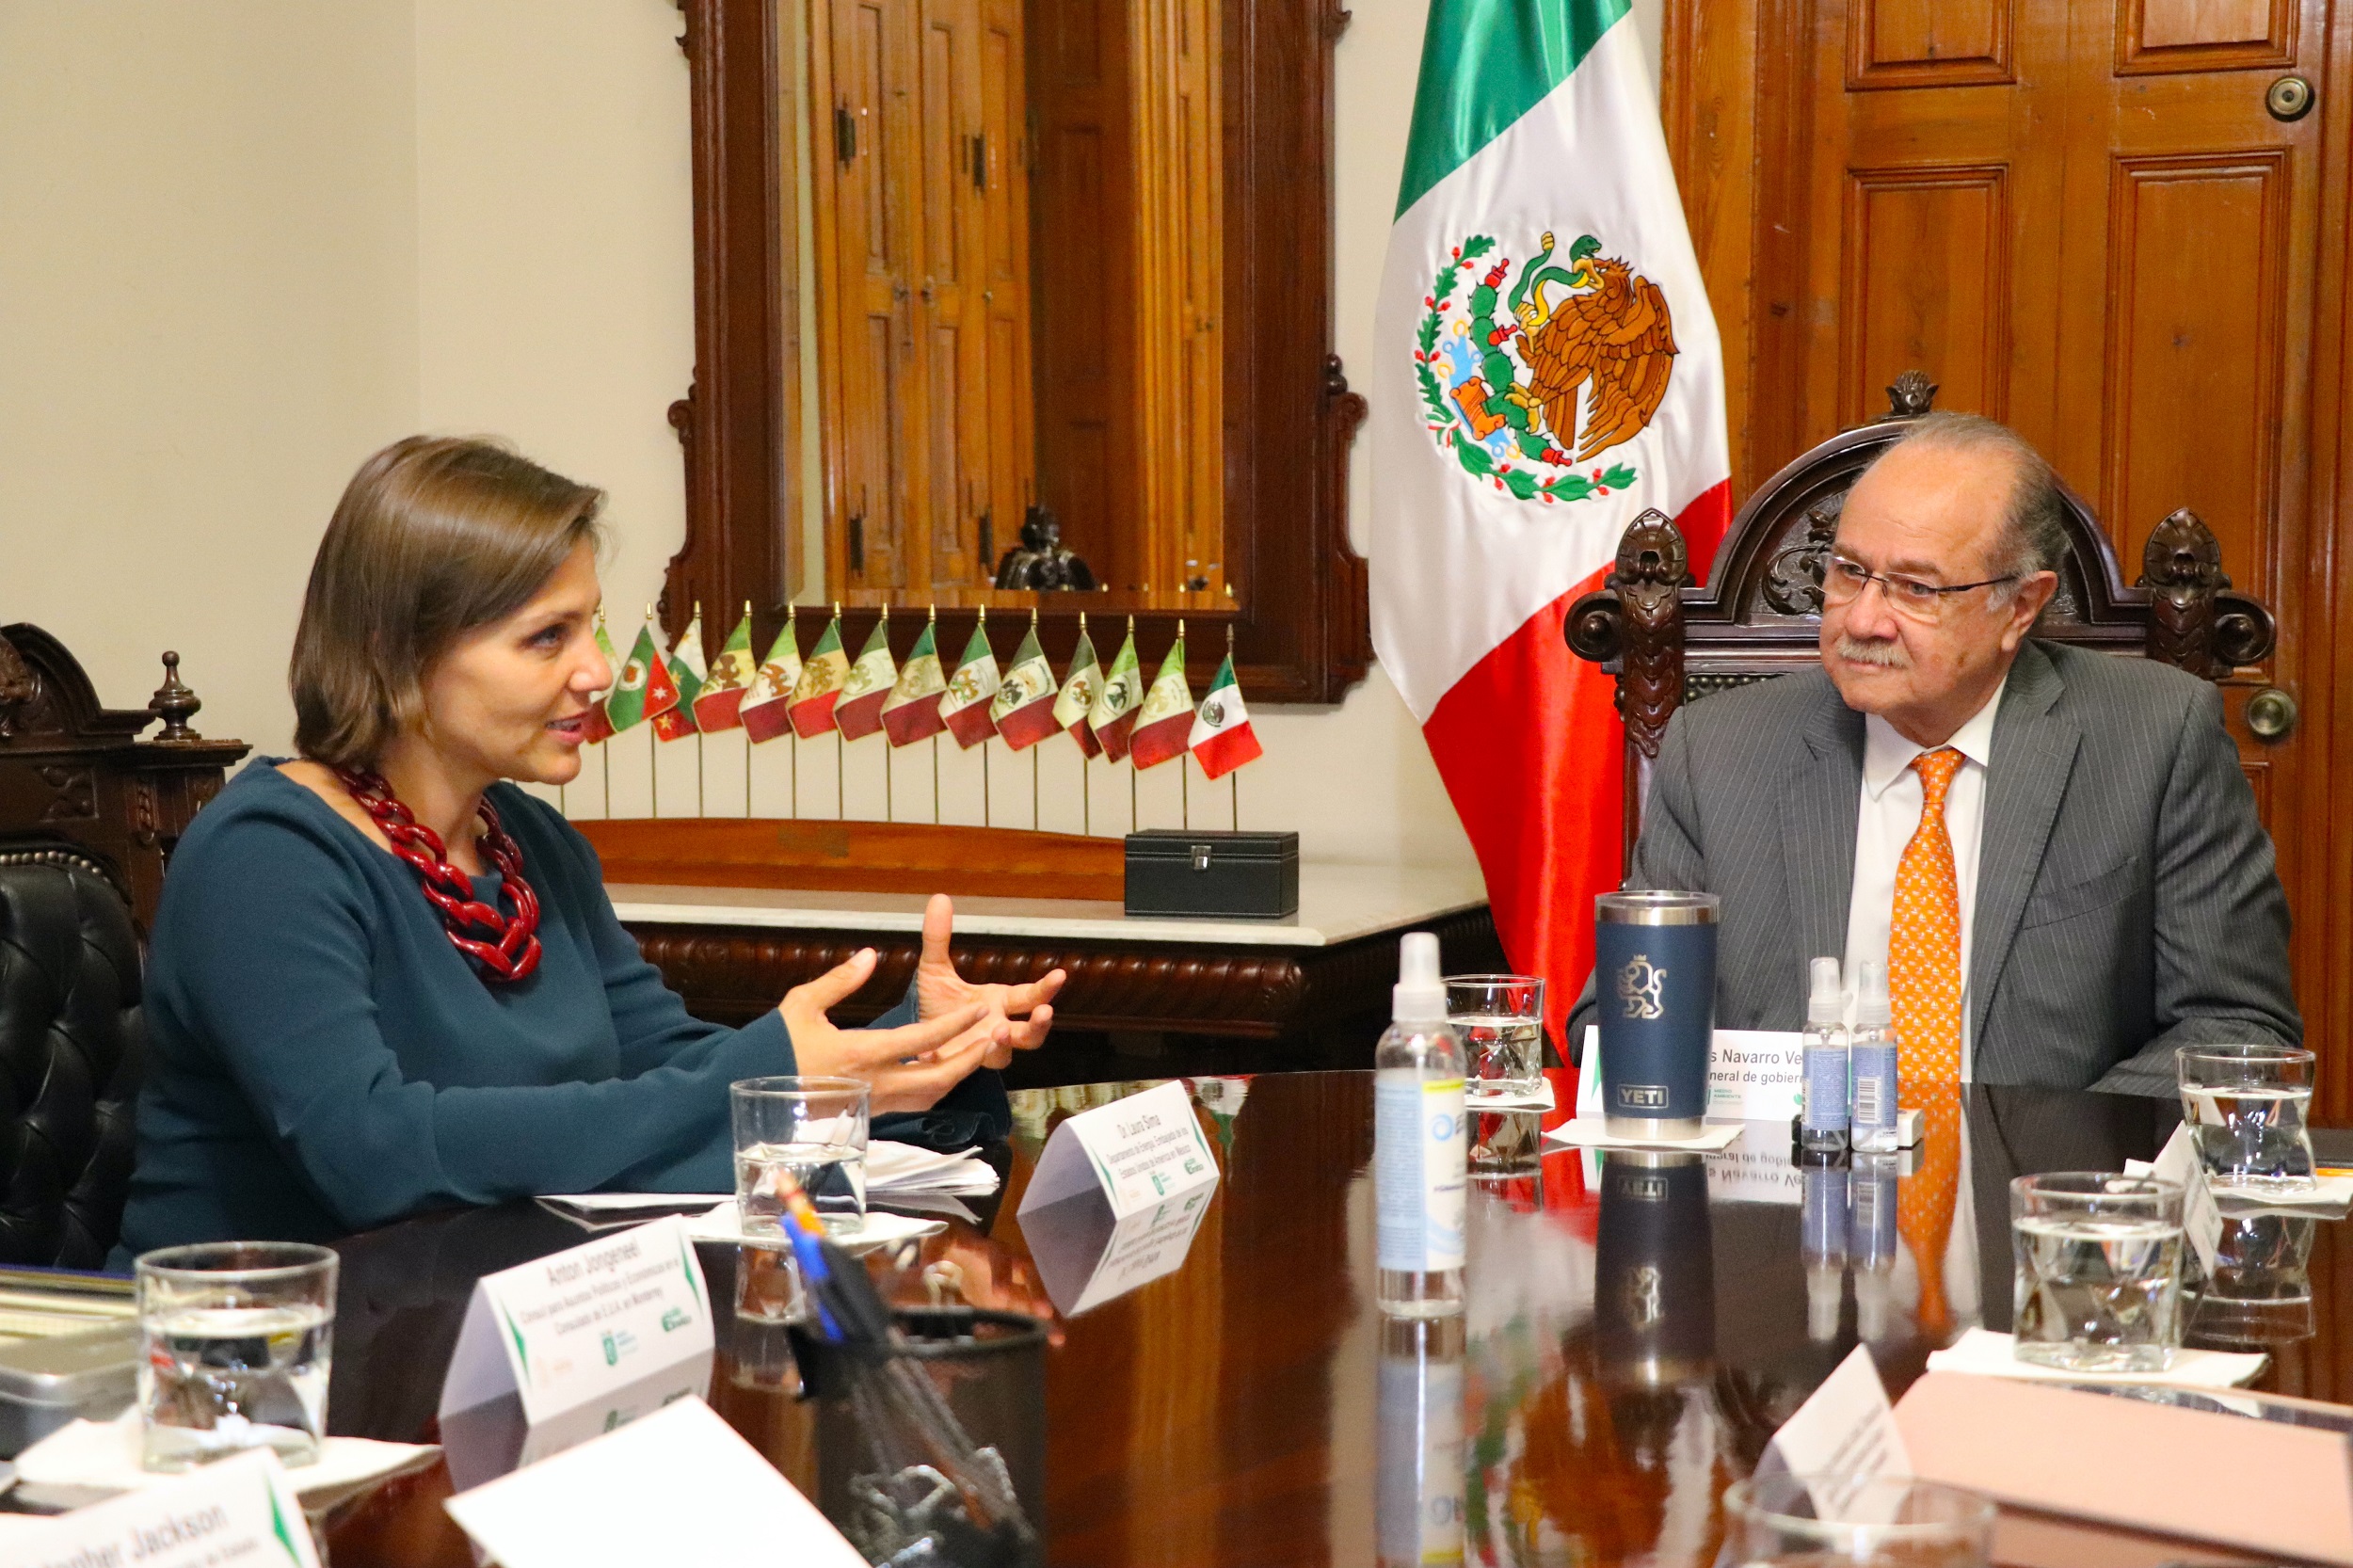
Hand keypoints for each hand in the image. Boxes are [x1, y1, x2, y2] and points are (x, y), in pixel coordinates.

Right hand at [779, 948, 1005, 1112]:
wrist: (749, 1092)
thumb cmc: (774, 1046)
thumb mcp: (801, 1004)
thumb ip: (840, 980)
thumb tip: (871, 955)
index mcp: (860, 1054)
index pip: (920, 1041)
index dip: (955, 1025)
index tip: (979, 1010)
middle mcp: (873, 1084)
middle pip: (938, 1079)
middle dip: (970, 1060)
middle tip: (992, 1038)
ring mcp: (872, 1104)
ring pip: (929, 1097)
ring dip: (957, 1077)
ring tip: (977, 1053)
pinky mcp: (868, 1114)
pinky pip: (911, 1104)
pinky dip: (934, 1089)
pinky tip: (943, 1071)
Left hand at [914, 894, 1063, 1068]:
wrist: (913, 1034)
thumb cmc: (935, 1002)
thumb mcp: (935, 968)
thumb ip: (938, 937)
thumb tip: (939, 897)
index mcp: (999, 1002)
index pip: (1030, 996)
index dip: (1047, 987)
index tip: (1059, 974)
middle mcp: (998, 1027)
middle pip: (1032, 1034)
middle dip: (1041, 1025)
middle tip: (1044, 1013)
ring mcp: (982, 1051)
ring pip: (1007, 1056)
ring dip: (1007, 1045)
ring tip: (999, 1034)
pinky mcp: (961, 1067)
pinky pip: (970, 1067)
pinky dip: (966, 1060)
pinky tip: (952, 1050)